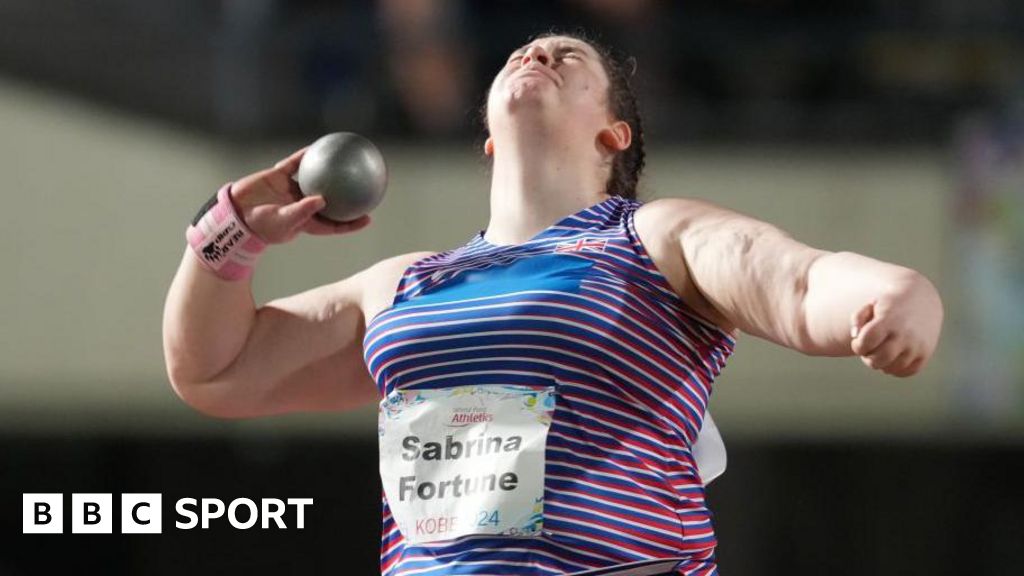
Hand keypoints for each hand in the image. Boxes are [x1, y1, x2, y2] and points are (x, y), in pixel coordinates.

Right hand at [229, 147, 370, 243]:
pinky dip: (305, 156)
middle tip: (365, 185)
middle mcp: (302, 204)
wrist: (236, 213)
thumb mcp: (284, 221)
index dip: (351, 222)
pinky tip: (317, 147)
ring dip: (328, 170)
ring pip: (315, 177)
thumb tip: (323, 200)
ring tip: (343, 159)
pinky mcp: (279, 176)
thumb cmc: (261, 224)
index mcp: (307, 221)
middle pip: (330, 199)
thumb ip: (303, 211)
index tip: (368, 217)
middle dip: (346, 194)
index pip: (334, 223)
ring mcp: (291, 190)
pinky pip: (296, 164)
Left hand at [849, 275, 942, 376]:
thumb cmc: (889, 304)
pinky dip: (896, 370)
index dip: (857, 346)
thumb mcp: (871, 304)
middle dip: (867, 358)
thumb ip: (857, 318)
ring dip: (881, 364)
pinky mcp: (925, 353)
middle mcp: (905, 334)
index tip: (858, 341)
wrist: (922, 298)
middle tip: (869, 350)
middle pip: (878, 360)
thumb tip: (855, 336)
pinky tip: (892, 358)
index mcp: (888, 320)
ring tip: (880, 352)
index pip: (866, 342)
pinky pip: (907, 372)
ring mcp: (917, 346)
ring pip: (891, 368)